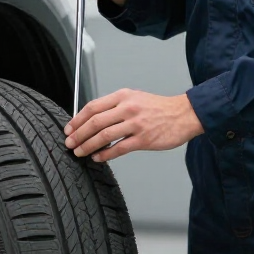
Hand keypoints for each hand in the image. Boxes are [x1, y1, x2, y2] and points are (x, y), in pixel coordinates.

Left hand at [64, 89, 203, 162]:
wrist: (184, 114)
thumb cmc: (159, 108)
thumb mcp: (135, 98)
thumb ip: (115, 106)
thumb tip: (93, 119)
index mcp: (123, 96)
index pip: (93, 107)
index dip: (77, 119)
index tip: (70, 129)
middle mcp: (128, 108)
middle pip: (95, 122)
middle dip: (78, 134)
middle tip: (70, 143)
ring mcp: (136, 124)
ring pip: (104, 136)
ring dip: (88, 145)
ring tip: (80, 152)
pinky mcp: (144, 139)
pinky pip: (119, 148)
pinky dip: (105, 154)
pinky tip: (98, 157)